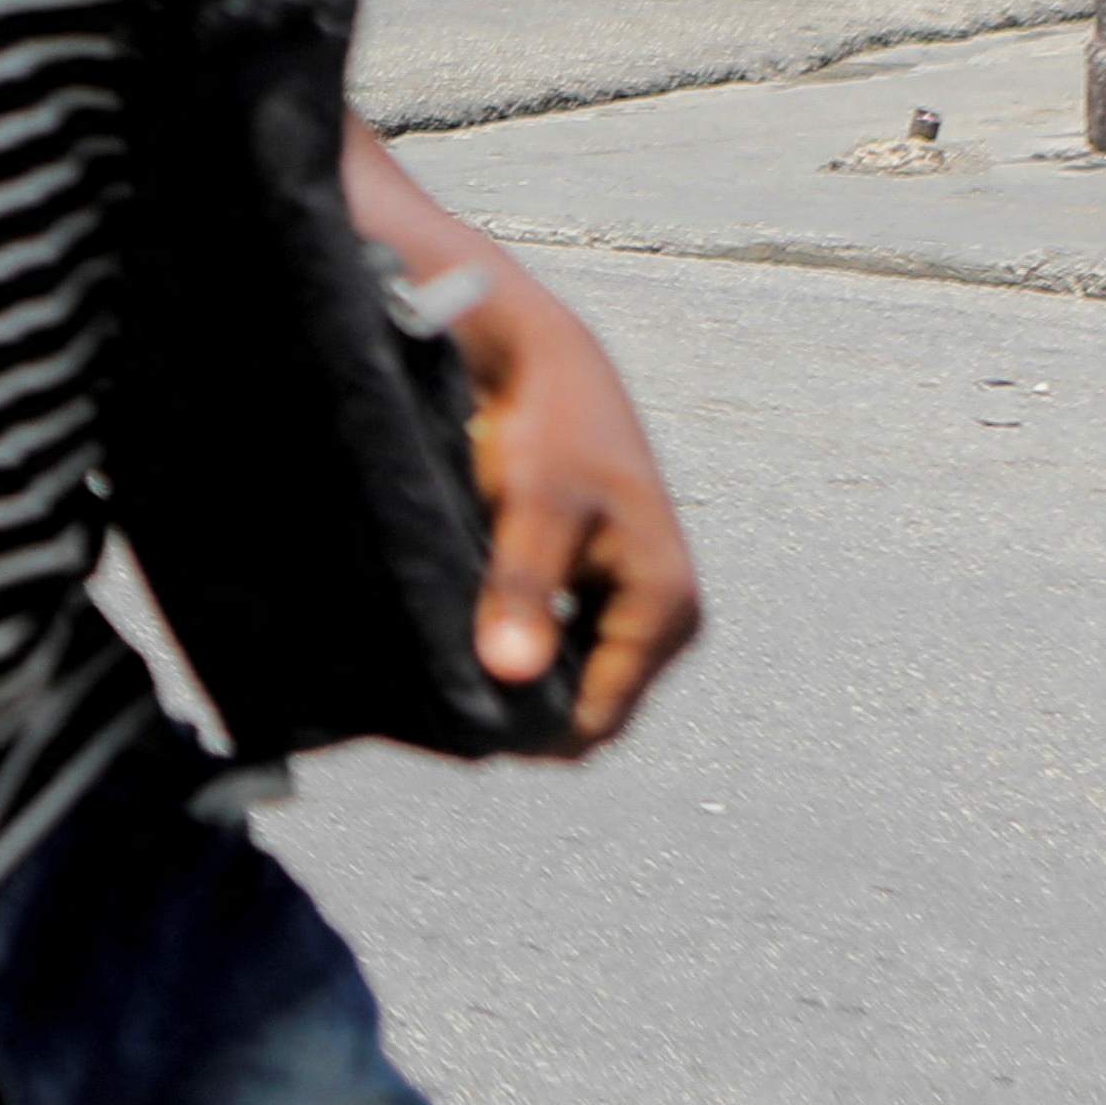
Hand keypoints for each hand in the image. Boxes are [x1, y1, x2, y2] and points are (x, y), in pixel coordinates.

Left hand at [450, 279, 701, 745]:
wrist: (551, 369)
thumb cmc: (551, 428)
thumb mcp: (534, 507)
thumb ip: (524, 589)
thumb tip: (512, 673)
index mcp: (665, 605)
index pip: (596, 721)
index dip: (530, 735)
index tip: (458, 726)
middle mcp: (662, 619)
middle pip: (587, 714)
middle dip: (522, 716)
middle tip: (440, 700)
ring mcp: (635, 611)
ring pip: (572, 688)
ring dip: (518, 688)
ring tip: (447, 668)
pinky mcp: (604, 597)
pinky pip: (564, 658)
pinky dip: (520, 659)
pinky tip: (466, 644)